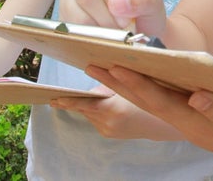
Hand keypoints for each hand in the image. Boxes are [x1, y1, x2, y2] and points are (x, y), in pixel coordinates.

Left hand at [49, 85, 183, 140]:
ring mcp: (108, 130)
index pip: (85, 104)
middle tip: (63, 95)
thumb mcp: (129, 88)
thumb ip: (109, 83)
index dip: (69, 102)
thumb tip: (92, 79)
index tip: (55, 99)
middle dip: (81, 99)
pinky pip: (96, 118)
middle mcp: (108, 123)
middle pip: (86, 108)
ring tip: (101, 96)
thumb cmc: (147, 99)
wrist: (158, 124)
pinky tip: (106, 105)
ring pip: (90, 113)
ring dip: (91, 104)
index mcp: (113, 109)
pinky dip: (97, 110)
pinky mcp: (109, 134)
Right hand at [57, 0, 166, 37]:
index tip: (126, 9)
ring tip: (115, 30)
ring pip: (77, 15)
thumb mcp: (152, 0)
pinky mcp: (61, 14)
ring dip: (100, 29)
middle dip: (108, 16)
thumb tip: (116, 1)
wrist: (138, 32)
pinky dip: (90, 37)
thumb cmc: (143, 10)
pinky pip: (71, 29)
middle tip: (124, 25)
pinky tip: (103, 34)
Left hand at [85, 65, 212, 176]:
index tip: (113, 64)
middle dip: (118, 82)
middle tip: (90, 61)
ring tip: (103, 69)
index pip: (158, 99)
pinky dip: (146, 90)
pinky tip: (139, 80)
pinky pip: (165, 104)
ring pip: (153, 102)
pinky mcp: (198, 120)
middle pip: (147, 100)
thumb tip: (197, 96)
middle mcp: (188, 122)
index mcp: (197, 120)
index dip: (135, 82)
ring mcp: (191, 122)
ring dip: (126, 86)